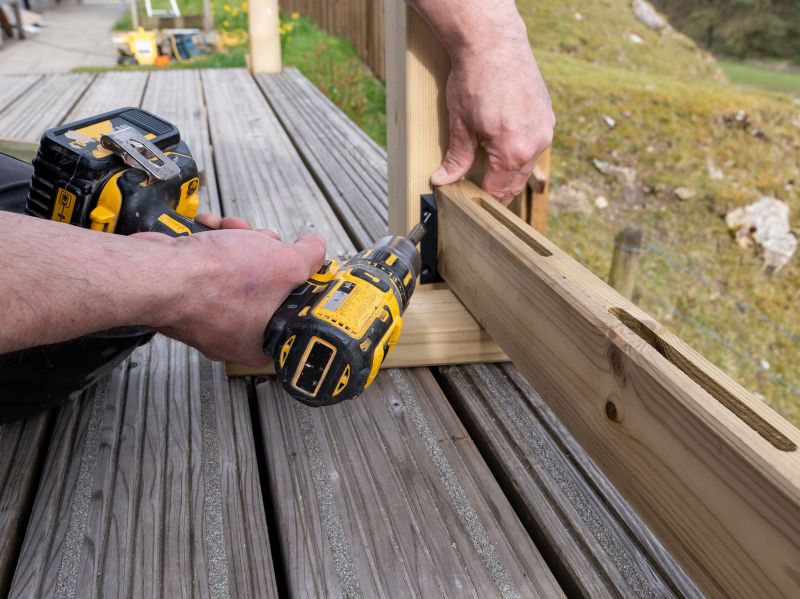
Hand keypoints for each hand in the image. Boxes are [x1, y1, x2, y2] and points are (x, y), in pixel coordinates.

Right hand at [136, 214, 324, 366]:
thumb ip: (310, 258)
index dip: (299, 283)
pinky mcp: (187, 293)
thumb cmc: (218, 280)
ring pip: (238, 269)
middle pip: (267, 285)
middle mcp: (233, 335)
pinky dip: (212, 242)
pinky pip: (210, 265)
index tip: (298, 265)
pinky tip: (210, 228)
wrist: (159, 273)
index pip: (293, 314)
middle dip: (265, 252)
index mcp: (261, 343)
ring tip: (232, 230)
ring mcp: (207, 315)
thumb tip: (316, 248)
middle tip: (262, 243)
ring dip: (239, 240)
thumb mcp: (286, 265)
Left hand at [430, 38, 554, 204]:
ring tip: (489, 173)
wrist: (493, 42)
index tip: (469, 204)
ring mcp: (545, 129)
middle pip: (515, 183)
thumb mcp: (460, 125)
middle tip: (477, 195)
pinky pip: (534, 145)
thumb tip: (444, 180)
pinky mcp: (547, 116)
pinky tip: (504, 149)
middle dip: (497, 191)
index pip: (498, 190)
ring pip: (527, 165)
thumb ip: (457, 158)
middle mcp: (536, 143)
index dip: (481, 200)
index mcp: (514, 152)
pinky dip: (520, 152)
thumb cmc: (475, 79)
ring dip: (510, 172)